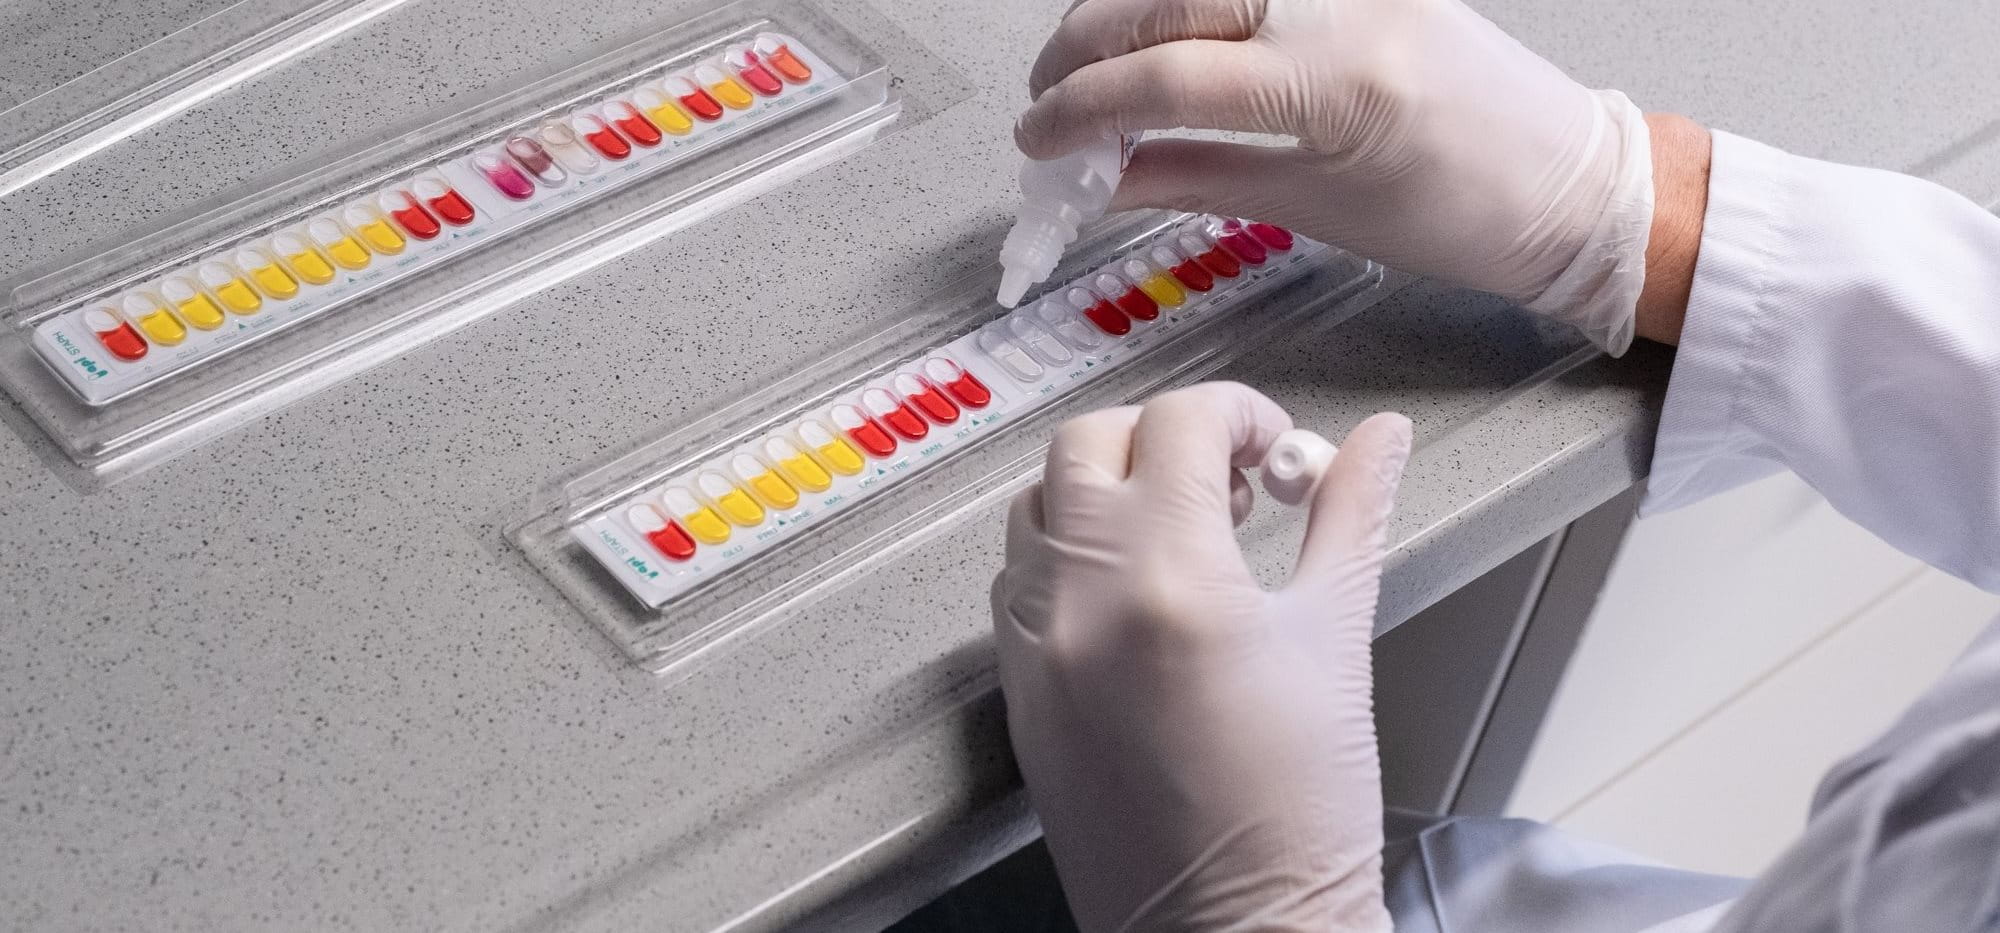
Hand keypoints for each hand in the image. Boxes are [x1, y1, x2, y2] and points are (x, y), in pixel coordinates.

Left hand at [992, 381, 1412, 931]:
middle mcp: (1083, 602)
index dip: (1239, 415)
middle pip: (1088, 443)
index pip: (1179, 425)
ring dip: (1103, 491)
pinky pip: (1019, 582)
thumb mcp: (1338, 640)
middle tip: (1227, 480)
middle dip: (1161, 438)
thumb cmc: (1296, 815)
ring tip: (1179, 531)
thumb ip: (1352, 516)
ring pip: (1038, 505)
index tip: (1273, 449)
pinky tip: (1132, 591)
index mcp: (1170, 579)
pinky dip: (1067, 557)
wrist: (1237, 932)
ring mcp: (1037, 648)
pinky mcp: (1019, 693)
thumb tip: (1378, 442)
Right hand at [1015, 0, 1656, 354]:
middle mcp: (1345, 8)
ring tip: (1092, 66)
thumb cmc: (1466, 215)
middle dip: (1087, 44)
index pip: (1168, 77)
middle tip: (1049, 97)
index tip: (1038, 139)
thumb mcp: (1315, 211)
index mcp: (1337, 85)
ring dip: (1129, 11)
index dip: (1082, 109)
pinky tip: (1162, 36)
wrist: (1569, 185)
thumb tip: (1108, 176)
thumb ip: (1198, 178)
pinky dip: (1191, 4)